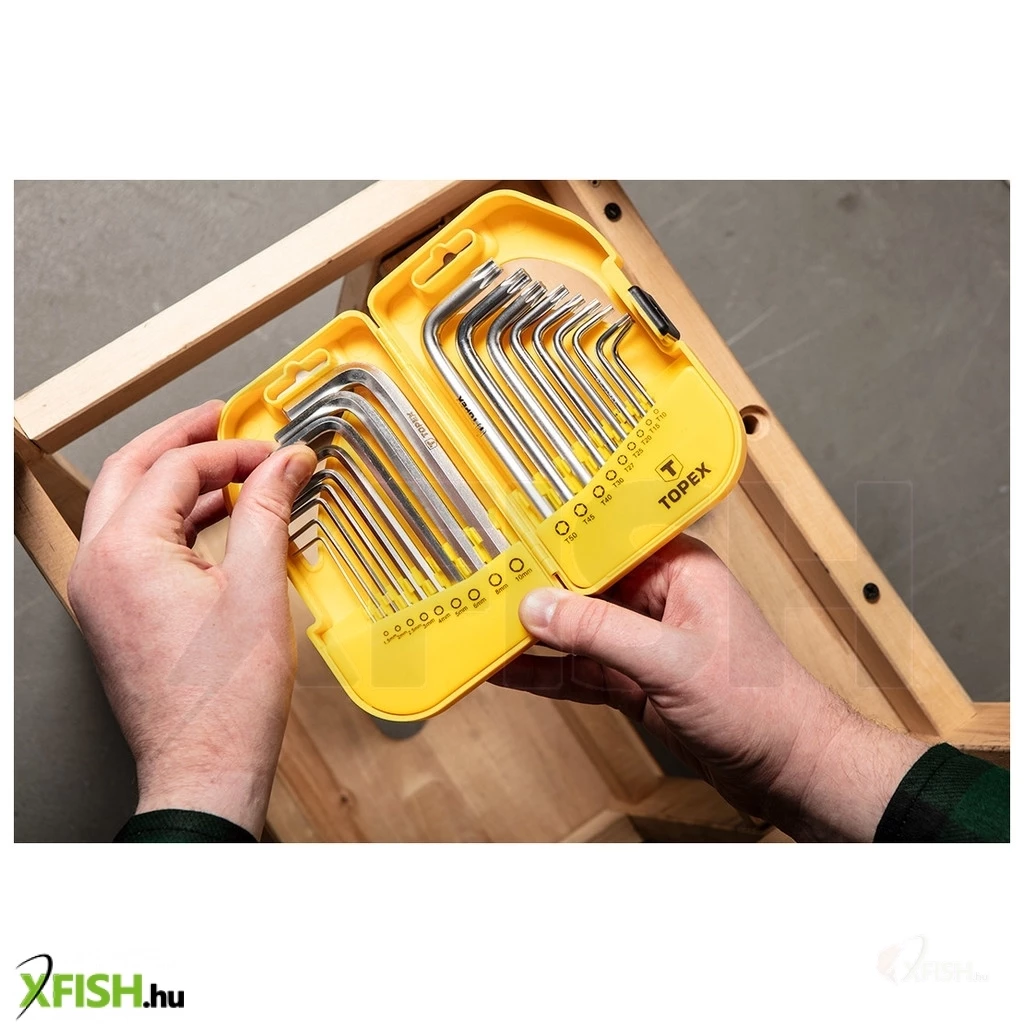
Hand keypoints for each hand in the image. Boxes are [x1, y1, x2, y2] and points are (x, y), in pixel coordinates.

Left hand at [67, 401, 316, 837]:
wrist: (204, 767)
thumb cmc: (226, 696)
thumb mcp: (258, 586)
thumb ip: (268, 509)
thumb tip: (286, 463)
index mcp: (126, 552)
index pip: (176, 471)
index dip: (233, 453)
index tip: (278, 453)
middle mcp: (99, 566)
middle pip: (130, 472)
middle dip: (180, 440)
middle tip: (222, 419)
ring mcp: (101, 592)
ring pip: (127, 506)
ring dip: (175, 480)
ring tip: (227, 467)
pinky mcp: (114, 613)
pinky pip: (135, 544)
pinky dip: (173, 520)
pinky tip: (215, 521)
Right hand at [497, 536, 926, 840]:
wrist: (790, 767)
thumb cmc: (759, 702)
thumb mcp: (670, 662)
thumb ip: (599, 633)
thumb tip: (537, 607)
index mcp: (678, 568)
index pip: (604, 543)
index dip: (555, 541)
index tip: (507, 538)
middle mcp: (659, 597)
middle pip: (582, 587)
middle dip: (534, 591)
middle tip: (478, 585)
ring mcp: (646, 641)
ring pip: (576, 631)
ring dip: (533, 636)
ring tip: (479, 628)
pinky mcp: (637, 679)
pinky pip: (582, 669)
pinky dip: (547, 672)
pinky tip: (508, 670)